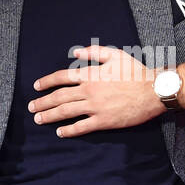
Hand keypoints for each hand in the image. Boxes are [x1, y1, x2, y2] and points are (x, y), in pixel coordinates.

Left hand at [29, 44, 164, 136]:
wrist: (153, 91)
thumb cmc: (136, 72)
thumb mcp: (115, 55)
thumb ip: (93, 53)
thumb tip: (74, 52)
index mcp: (90, 74)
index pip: (62, 78)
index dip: (47, 82)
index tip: (36, 87)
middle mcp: (89, 91)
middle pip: (59, 97)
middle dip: (42, 102)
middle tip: (31, 107)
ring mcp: (95, 107)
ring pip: (66, 112)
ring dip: (50, 116)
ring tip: (38, 119)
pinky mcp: (103, 121)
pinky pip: (81, 127)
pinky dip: (68, 130)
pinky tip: (60, 132)